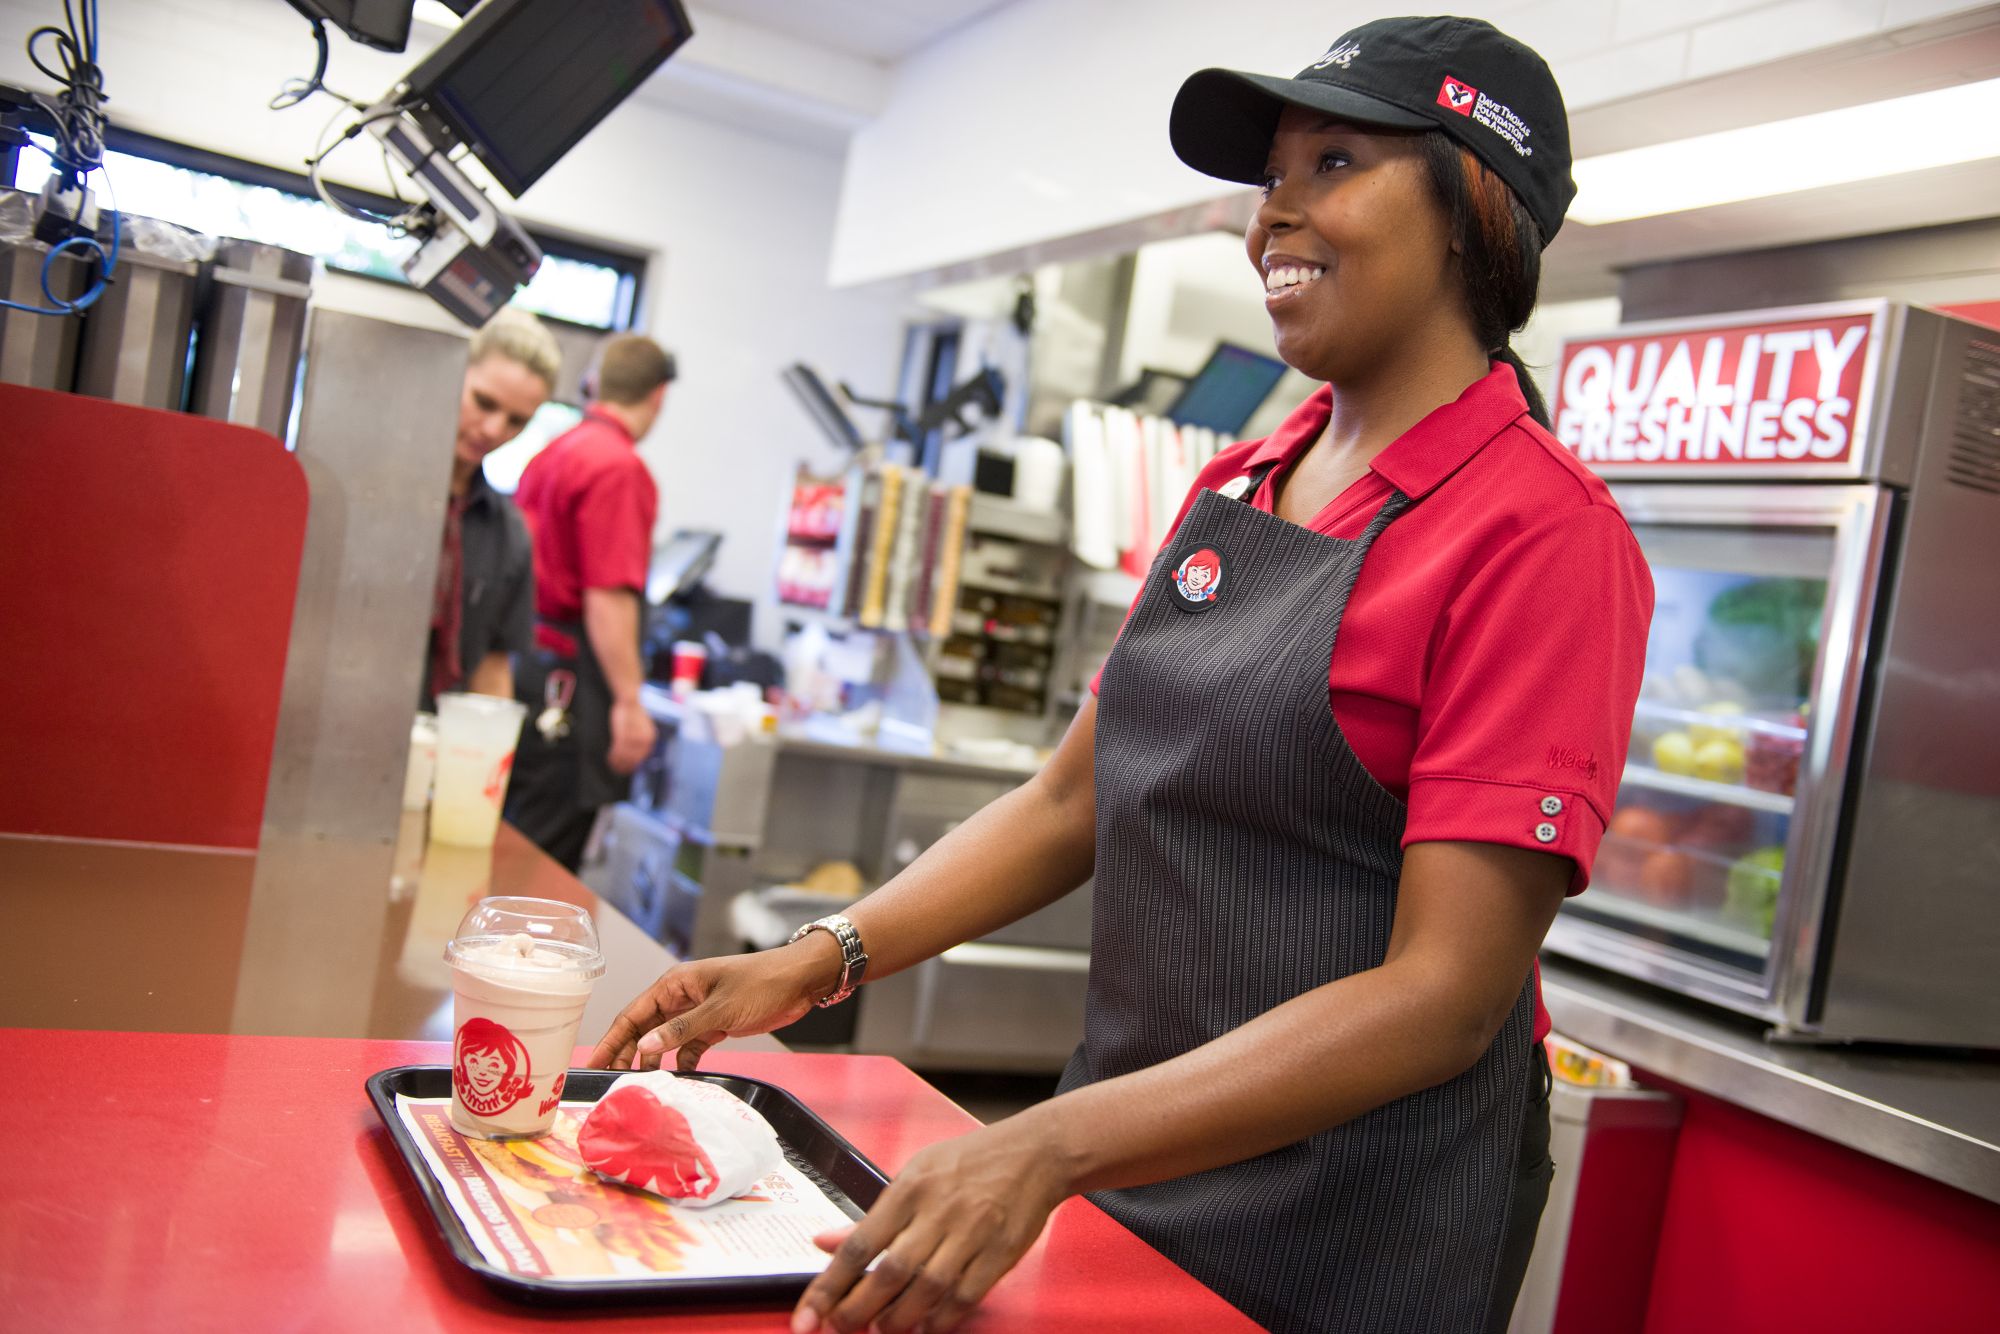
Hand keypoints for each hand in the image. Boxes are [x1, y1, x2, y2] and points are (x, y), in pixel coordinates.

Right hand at [587, 937, 842, 1071]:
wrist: (800, 981)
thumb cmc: (760, 984)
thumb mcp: (720, 1009)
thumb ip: (682, 1030)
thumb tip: (644, 1047)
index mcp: (675, 985)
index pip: (632, 1014)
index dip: (611, 1040)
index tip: (592, 1064)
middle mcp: (680, 998)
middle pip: (643, 1029)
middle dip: (627, 1054)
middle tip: (611, 1083)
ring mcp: (697, 1012)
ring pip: (664, 1040)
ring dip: (653, 1060)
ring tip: (641, 1086)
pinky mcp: (715, 1026)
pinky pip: (688, 1047)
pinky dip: (681, 1062)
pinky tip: (676, 1079)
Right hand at [606, 696, 656, 774]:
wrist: (630, 700)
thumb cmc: (632, 714)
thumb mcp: (639, 728)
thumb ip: (637, 742)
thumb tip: (632, 756)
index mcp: (650, 739)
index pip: (640, 757)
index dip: (631, 766)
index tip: (624, 770)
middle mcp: (645, 740)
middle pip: (633, 759)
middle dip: (623, 765)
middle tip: (615, 769)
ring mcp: (636, 737)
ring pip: (625, 755)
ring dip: (617, 761)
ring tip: (610, 763)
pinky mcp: (626, 734)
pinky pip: (619, 749)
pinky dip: (614, 755)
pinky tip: (609, 757)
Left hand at [792, 1114, 1071, 1333]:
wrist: (1036, 1153)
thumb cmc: (972, 1161)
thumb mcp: (915, 1173)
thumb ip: (872, 1216)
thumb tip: (824, 1241)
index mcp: (910, 1188)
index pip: (859, 1245)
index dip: (828, 1287)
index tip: (808, 1315)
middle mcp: (938, 1211)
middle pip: (889, 1273)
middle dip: (857, 1311)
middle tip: (839, 1329)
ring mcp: (972, 1233)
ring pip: (926, 1290)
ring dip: (898, 1320)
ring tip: (881, 1328)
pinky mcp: (1000, 1253)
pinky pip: (964, 1297)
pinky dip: (941, 1319)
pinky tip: (926, 1325)